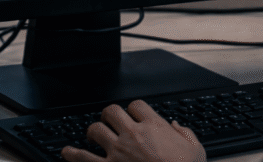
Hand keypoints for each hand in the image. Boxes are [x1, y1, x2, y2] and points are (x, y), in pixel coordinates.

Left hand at [61, 100, 206, 161]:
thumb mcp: (195, 150)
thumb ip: (186, 134)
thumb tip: (176, 127)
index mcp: (155, 127)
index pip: (136, 105)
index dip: (134, 109)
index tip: (134, 115)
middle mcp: (133, 134)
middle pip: (112, 111)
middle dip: (109, 115)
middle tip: (110, 121)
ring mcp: (118, 151)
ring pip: (95, 129)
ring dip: (93, 132)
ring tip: (93, 135)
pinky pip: (82, 158)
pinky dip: (71, 154)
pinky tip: (67, 152)